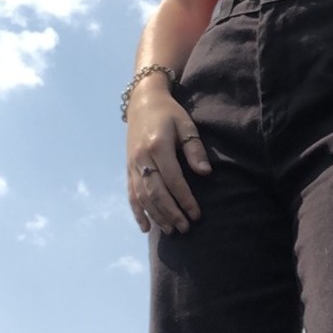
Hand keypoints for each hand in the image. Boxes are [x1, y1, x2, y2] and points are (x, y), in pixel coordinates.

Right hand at [126, 87, 210, 233]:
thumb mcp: (186, 125)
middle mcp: (141, 158)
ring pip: (142, 196)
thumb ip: (194, 149)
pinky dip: (138, 212)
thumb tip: (205, 172)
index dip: (185, 199)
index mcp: (157, 146)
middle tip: (185, 228)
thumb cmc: (169, 113)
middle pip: (156, 192)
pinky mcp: (128, 169)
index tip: (196, 214)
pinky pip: (131, 194)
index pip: (173, 179)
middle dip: (171, 212)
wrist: (142, 102)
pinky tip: (146, 227)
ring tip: (171, 230)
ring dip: (156, 216)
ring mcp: (132, 165)